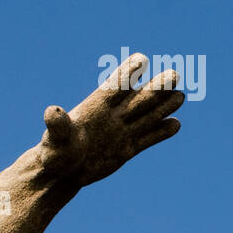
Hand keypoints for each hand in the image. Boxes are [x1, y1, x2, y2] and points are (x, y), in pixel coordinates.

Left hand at [40, 52, 183, 187]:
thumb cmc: (54, 153)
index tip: (141, 60)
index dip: (128, 72)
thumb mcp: (55, 140)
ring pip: (149, 115)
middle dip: (157, 86)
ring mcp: (122, 131)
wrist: (61, 173)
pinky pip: (148, 138)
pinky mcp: (127, 148)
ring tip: (179, 97)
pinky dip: (161, 133)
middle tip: (174, 75)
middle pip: (139, 97)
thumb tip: (52, 111)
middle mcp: (114, 115)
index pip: (115, 85)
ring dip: (164, 105)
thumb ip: (58, 126)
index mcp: (96, 106)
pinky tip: (175, 125)